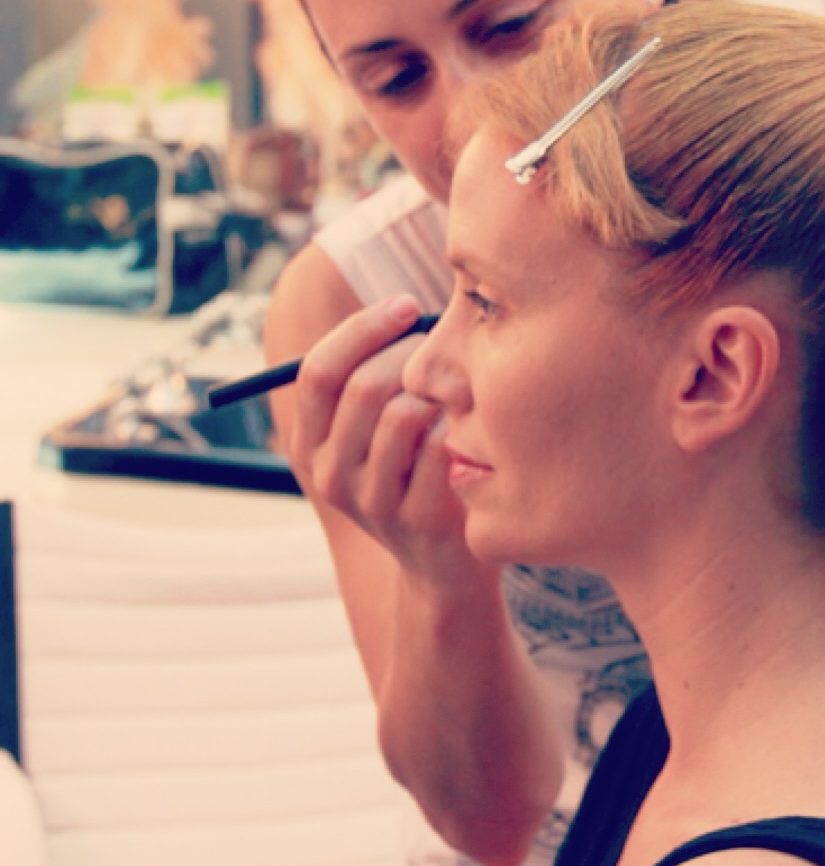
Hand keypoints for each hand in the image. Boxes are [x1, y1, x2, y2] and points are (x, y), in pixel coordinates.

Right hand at [286, 294, 482, 590]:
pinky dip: (460, 427)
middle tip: (443, 347)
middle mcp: (329, 475)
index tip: (406, 305)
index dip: (363, 329)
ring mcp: (371, 502)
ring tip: (457, 392)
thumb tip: (405, 303)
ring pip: (404, 415)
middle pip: (362, 388)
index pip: (318, 371)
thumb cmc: (418, 471)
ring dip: (439, 392)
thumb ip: (373, 377)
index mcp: (310, 445)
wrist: (441, 562)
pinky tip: (472, 429)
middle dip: (411, 354)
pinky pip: (440, 449)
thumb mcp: (378, 433)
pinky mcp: (415, 519)